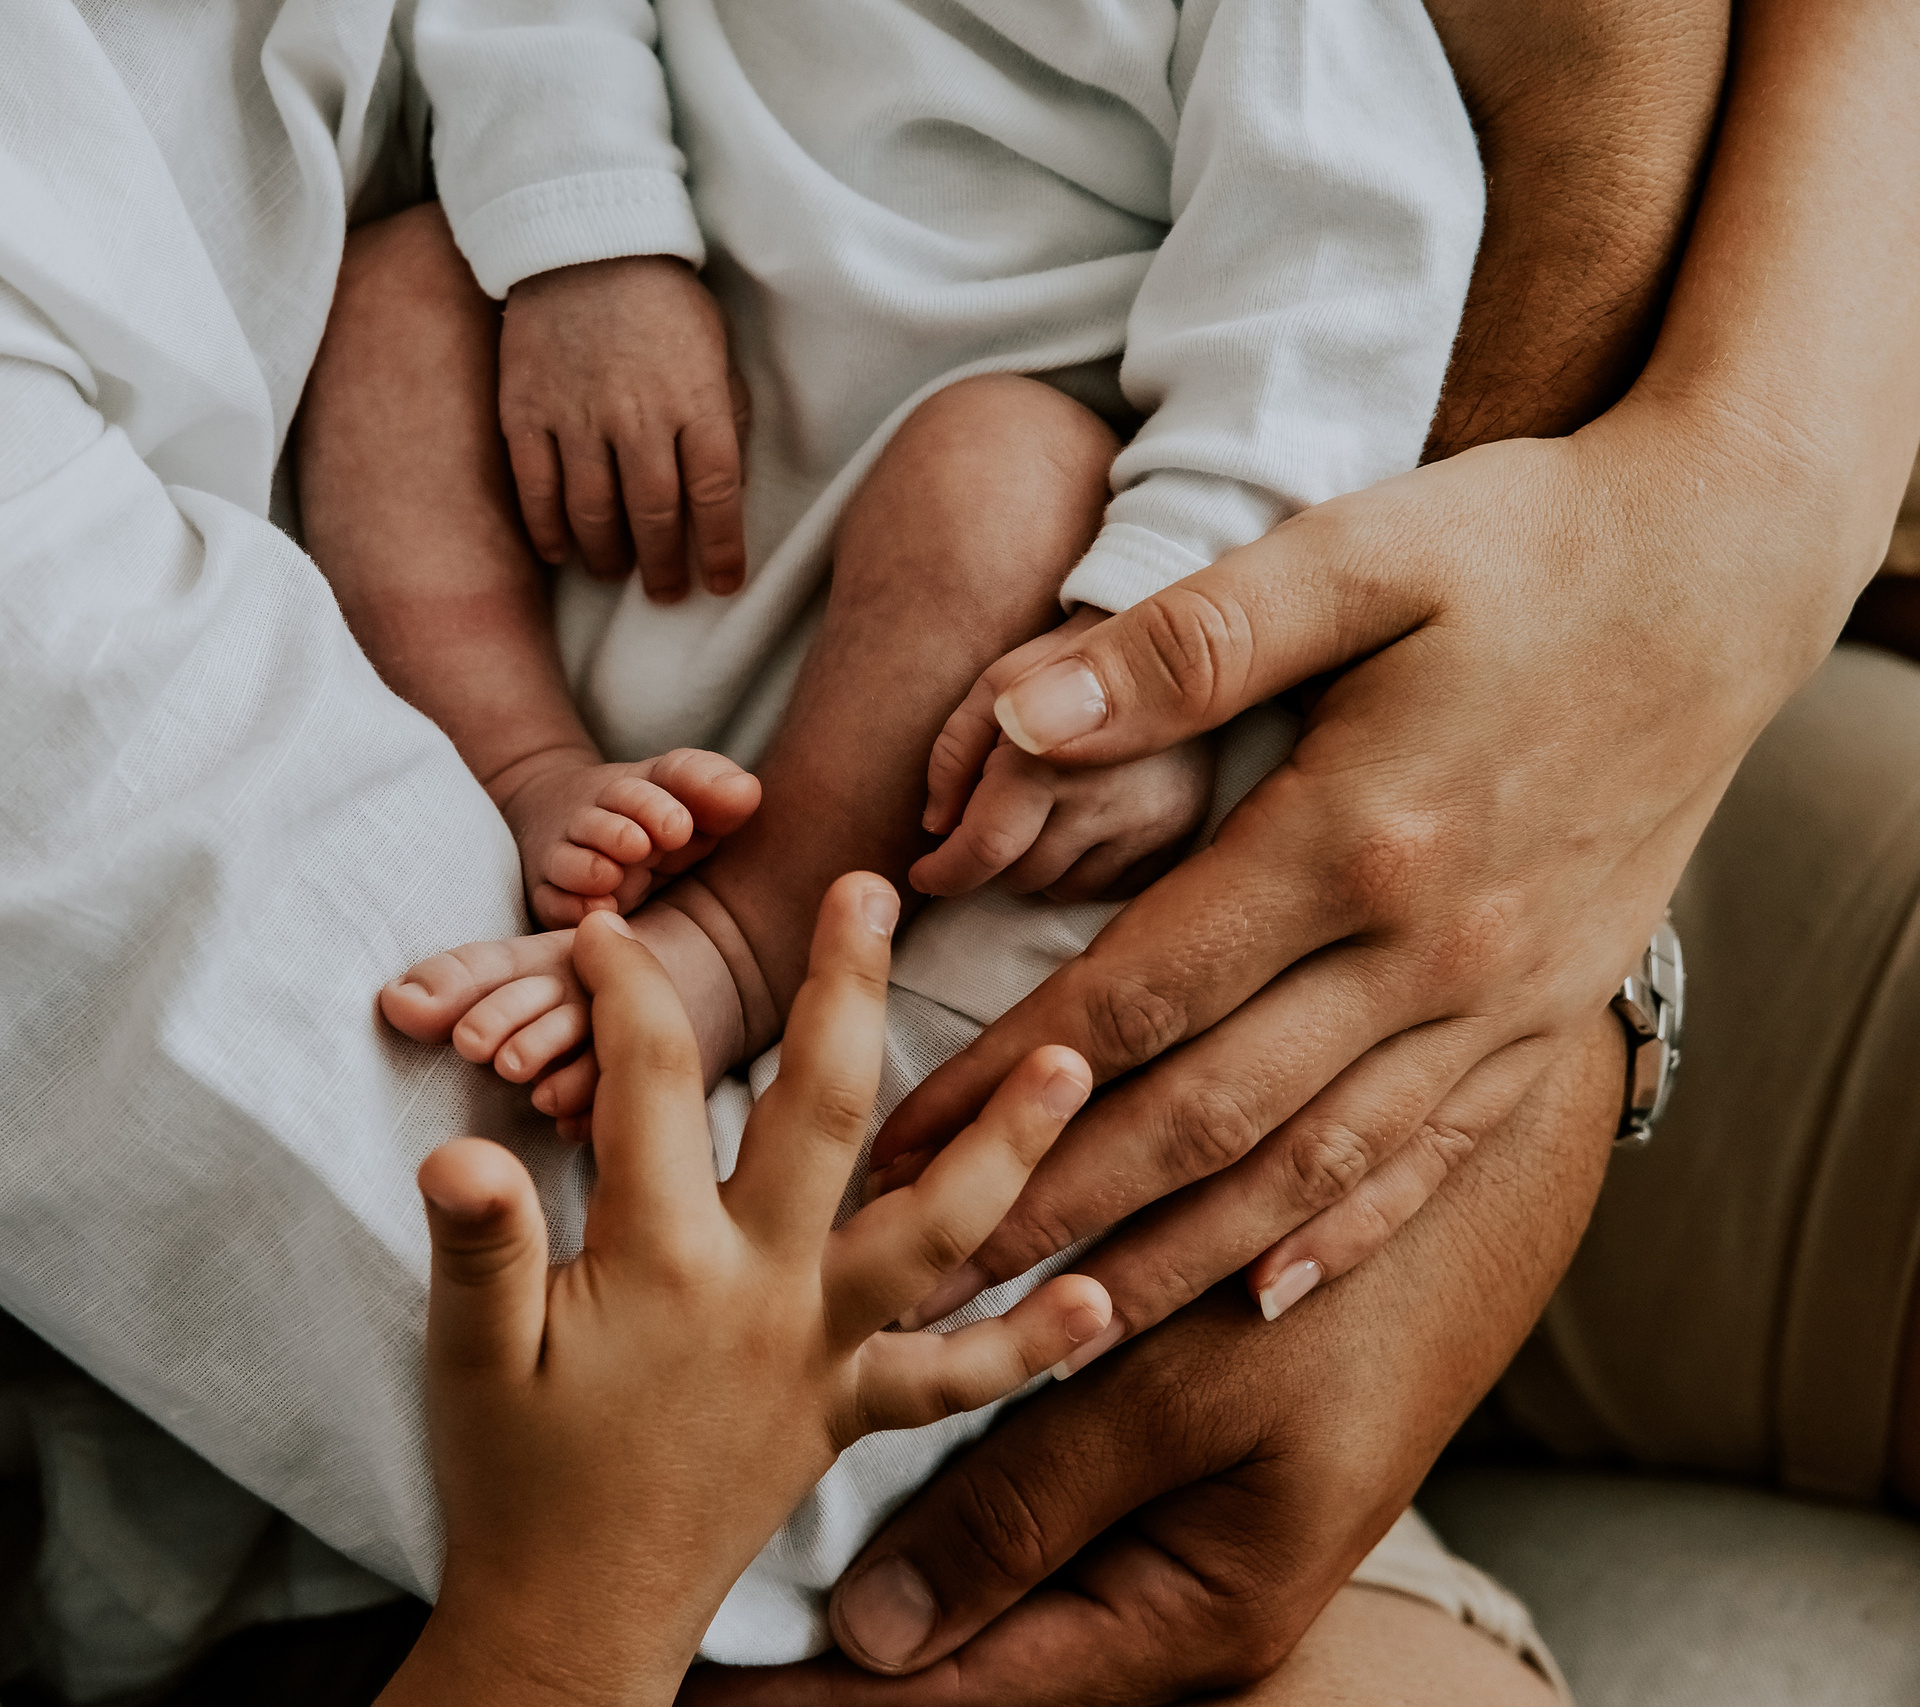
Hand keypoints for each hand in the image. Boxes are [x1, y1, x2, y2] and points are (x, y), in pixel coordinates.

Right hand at [385, 876, 1116, 1706]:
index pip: (651, 1083)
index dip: (629, 989)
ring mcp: (820, 1354)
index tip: (616, 927)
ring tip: (1073, 1064)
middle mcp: (764, 1294)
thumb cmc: (514, 1480)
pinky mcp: (845, 1414)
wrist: (575, 1621)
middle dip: (845, 989)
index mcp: (662, 1262)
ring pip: (935, 1234)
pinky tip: (1099, 1303)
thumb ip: (475, 1245)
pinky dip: (1030, 1344)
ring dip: (1008, 1147)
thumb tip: (458, 1146)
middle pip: (822, 1113)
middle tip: (873, 888)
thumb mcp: (468, 1355)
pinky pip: (955, 1380)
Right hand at [490, 745, 761, 925]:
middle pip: (599, 824)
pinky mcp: (551, 894)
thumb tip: (746, 792)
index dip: (655, 807)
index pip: (639, 790)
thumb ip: (712, 788)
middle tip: (641, 846)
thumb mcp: (680, 789)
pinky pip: (550, 901)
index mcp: (632, 795)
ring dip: (587, 868)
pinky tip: (592, 911)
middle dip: (617, 833)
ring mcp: (569, 859)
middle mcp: (595, 823)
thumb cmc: (647, 811)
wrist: (563, 816)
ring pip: (568, 862)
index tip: (679, 826)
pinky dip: (566, 906)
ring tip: (611, 875)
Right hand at [500, 255, 747, 600]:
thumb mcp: (716, 350)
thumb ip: (722, 414)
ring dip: (607, 555)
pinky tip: (560, 552)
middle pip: (653, 513)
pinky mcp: (525, 412)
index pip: (716, 493)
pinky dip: (547, 531)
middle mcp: (637, 415)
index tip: (722, 584)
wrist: (584, 244)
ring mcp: (576, 415)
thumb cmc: (662, 302)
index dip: (720, 549)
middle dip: (663, 566)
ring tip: (615, 571)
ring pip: (592, 512)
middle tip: (666, 591)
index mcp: (696, 398)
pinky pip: (535, 490)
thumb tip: (725, 487)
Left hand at [684, 1014, 1617, 1704]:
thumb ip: (1034, 1506)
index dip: (826, 1705)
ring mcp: (1167, 1555)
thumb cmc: (1347, 1299)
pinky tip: (848, 1489)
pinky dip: (933, 1515)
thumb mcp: (1186, 1403)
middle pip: (964, 1666)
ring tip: (738, 1591)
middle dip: (831, 1667)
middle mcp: (1171, 1612)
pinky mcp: (1162, 1489)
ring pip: (985, 1595)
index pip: (963, 1695)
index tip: (701, 1693)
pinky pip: (1022, 1527)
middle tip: (690, 1653)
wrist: (1467, 1220)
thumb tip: (880, 1639)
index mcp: (1187, 1619)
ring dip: (872, 1584)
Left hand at [874, 399, 1862, 1337]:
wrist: (1729, 567)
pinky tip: (1264, 1295)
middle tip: (930, 1277)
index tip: (897, 1147)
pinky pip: (1436, 1155)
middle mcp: (1433, 950)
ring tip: (1055, 1326)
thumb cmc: (1527, 543)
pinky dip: (1345, 1233)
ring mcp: (1504, 999)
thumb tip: (1021, 721)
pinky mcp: (1553, 1012)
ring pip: (1310, 1168)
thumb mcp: (1355, 555)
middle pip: (1207, 1115)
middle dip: (1057, 1205)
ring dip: (1174, 1256)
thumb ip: (1184, 646)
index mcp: (1357, 838)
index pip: (1140, 996)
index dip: (1005, 1082)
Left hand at [914, 613, 1212, 901]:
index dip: (945, 872)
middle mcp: (1108, 796)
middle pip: (1020, 877)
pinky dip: (1087, 868)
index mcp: (1050, 755)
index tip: (925, 874)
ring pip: (1064, 890)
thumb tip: (937, 827)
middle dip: (996, 856)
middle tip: (1002, 812)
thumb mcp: (993, 687)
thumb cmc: (1058, 664)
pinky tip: (1089, 823)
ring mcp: (1152, 819)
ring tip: (1049, 811)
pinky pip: (1111, 888)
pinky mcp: (1182, 833)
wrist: (1161, 644)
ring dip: (1042, 865)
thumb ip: (954, 755)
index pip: (986, 848)